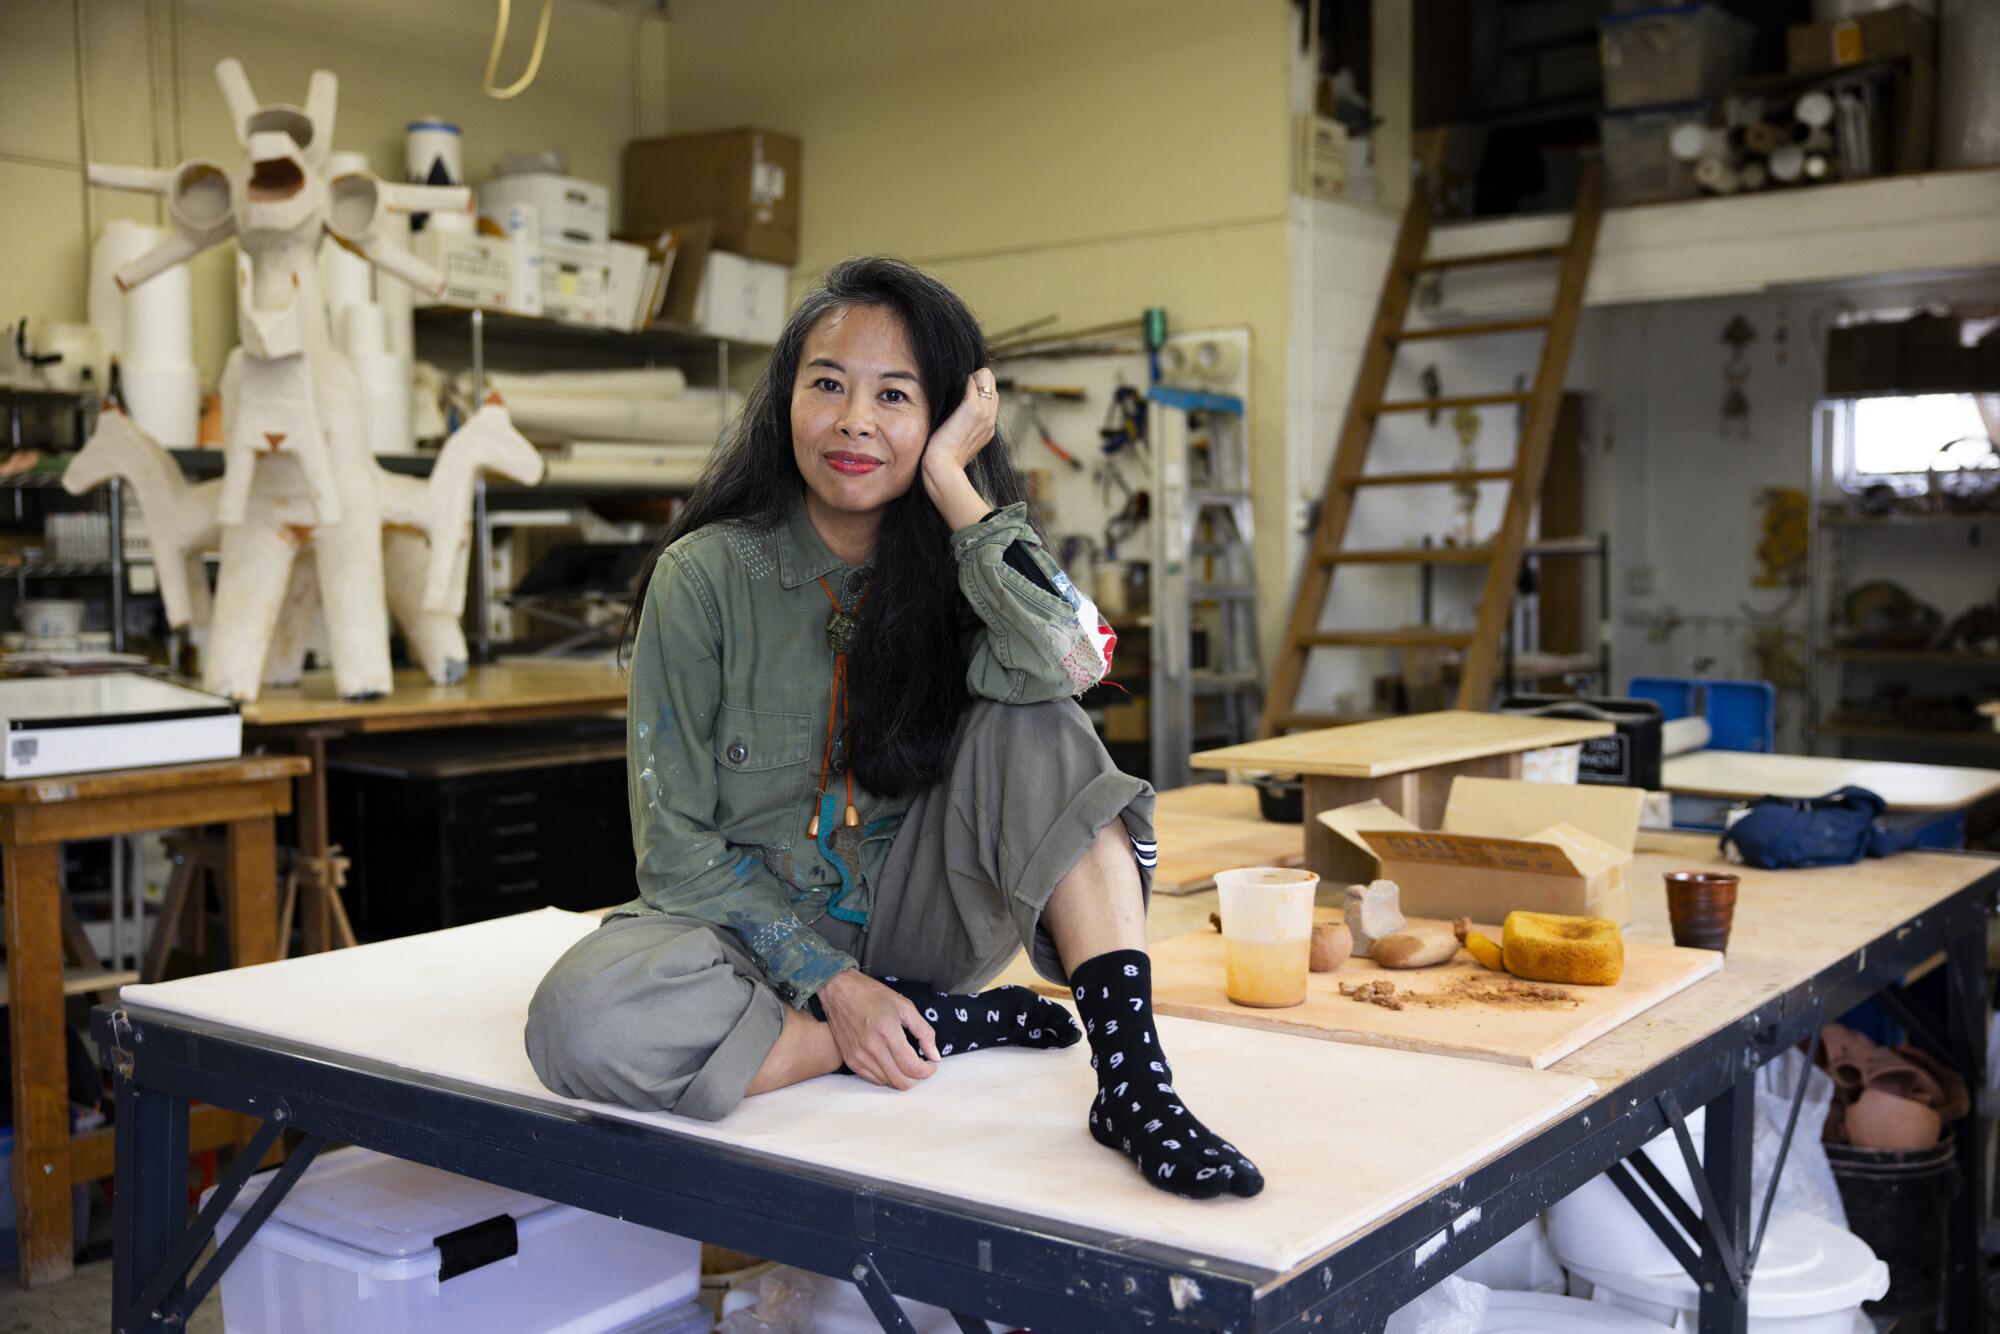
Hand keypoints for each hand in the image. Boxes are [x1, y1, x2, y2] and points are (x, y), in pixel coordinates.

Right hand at [816, 969, 939, 1088]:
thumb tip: (935, 1056)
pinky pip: (873, 1080)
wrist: (839, 991)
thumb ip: (924, 1032)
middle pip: (901, 1082)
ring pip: (888, 1083)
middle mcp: (872, 1048)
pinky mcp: (850, 1060)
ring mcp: (859, 1056)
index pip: (912, 1068)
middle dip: (917, 1078)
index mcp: (888, 1032)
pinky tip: (891, 1063)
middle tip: (921, 1065)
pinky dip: (887, 1076)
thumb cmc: (873, 995)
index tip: (932, 1064)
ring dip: (902, 1077)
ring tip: (906, 1063)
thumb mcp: (905, 1006)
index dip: (927, 1071)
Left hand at [921, 369, 998, 481]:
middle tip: (954, 392)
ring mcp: (984, 413)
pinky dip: (961, 380)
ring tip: (952, 392)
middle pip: (990, 382)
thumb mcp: (956, 441)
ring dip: (968, 378)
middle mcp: (989, 418)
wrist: (942, 469)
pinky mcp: (973, 408)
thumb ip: (960, 426)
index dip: (976, 389)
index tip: (958, 396)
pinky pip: (972, 380)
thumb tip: (950, 413)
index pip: (990, 395)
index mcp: (987, 427)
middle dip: (974, 380)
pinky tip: (948, 391)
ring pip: (985, 376)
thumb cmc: (942, 459)